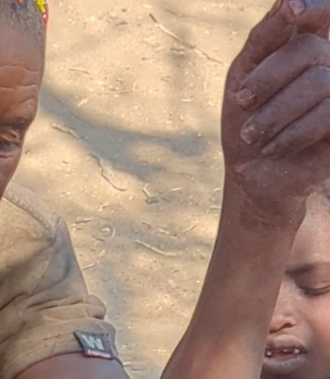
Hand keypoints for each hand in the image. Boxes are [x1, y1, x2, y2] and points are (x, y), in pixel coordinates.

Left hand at [223, 0, 329, 219]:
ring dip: (274, 114)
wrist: (252, 176)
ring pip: (317, 83)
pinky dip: (291, 134)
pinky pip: (326, 114)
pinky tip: (273, 148)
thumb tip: (287, 2)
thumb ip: (265, 36)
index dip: (313, 5)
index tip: (292, 9)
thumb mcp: (243, 74)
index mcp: (306, 43)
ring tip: (253, 136)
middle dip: (267, 78)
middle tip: (241, 103)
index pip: (321, 11)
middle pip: (308, 48)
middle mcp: (327, 63)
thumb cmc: (246, 121)